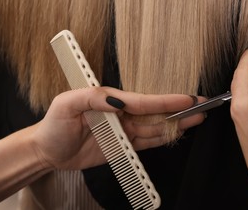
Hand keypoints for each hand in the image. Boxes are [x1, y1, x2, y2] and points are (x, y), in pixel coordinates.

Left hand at [30, 87, 203, 169]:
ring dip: (176, 124)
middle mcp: (120, 114)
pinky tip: (177, 133)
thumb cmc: (53, 126)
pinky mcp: (123, 146)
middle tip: (201, 106)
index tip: (186, 99)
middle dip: (179, 109)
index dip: (166, 100)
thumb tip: (118, 100)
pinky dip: (163, 138)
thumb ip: (91, 97)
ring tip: (196, 119)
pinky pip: (146, 142)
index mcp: (109, 101)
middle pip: (155, 113)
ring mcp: (123, 131)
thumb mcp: (65, 104)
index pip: (143, 101)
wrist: (47, 151)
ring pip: (155, 127)